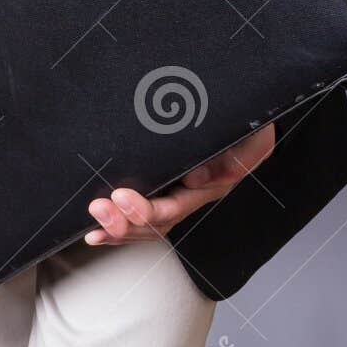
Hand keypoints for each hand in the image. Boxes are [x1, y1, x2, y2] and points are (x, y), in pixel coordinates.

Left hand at [84, 122, 275, 244]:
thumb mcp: (252, 138)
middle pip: (156, 222)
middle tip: (101, 208)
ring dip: (117, 225)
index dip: (147, 210)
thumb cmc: (249, 126)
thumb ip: (232, 159)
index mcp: (210, 184)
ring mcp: (177, 191)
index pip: (175, 206)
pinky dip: (118, 222)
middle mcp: (191, 194)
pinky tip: (95, 230)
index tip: (122, 198)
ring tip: (95, 214)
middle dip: (125, 221)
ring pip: (146, 223)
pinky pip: (139, 211)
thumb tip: (195, 180)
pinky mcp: (165, 183)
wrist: (248, 116)